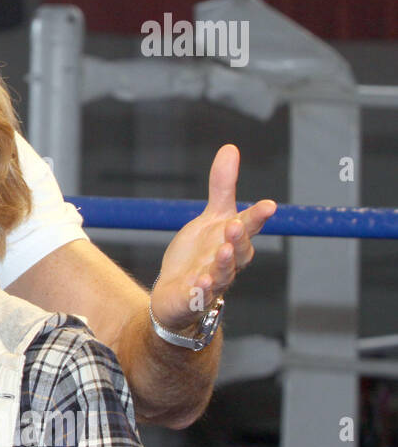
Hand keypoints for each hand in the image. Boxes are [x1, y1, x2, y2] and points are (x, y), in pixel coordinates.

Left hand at [151, 145, 276, 331]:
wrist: (179, 291)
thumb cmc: (202, 253)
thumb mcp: (211, 218)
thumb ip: (222, 186)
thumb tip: (230, 147)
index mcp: (234, 242)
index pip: (248, 227)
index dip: (256, 218)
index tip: (268, 206)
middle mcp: (228, 263)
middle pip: (239, 252)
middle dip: (238, 239)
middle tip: (235, 225)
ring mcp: (212, 282)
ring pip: (222, 275)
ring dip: (223, 263)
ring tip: (221, 251)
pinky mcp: (193, 299)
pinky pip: (199, 297)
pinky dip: (200, 291)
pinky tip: (198, 283)